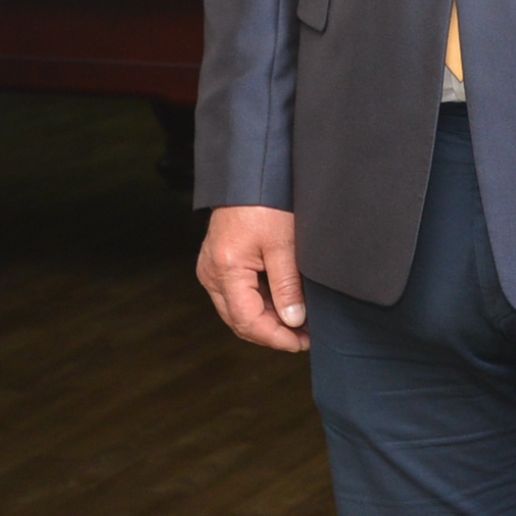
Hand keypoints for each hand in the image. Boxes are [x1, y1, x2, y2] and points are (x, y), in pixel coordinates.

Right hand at [199, 205, 309, 350]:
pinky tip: (283, 304)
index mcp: (225, 270)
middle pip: (239, 321)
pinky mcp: (217, 263)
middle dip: (272, 333)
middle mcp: (210, 274)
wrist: (248, 174)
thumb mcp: (284, 244)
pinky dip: (259, 304)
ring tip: (298, 322)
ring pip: (237, 311)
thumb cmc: (266, 201)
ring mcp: (210, 269)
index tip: (302, 342)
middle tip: (304, 336)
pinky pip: (236, 295)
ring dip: (266, 320)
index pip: (248, 321)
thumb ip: (287, 287)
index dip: (276, 338)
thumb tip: (293, 321)